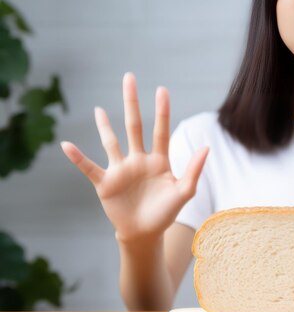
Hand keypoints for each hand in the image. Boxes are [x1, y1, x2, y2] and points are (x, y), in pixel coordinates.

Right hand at [60, 72, 208, 241]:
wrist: (145, 233)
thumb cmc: (166, 213)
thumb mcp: (183, 192)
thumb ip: (193, 170)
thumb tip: (207, 147)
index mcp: (159, 161)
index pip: (161, 130)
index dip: (162, 111)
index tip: (162, 89)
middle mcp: (138, 160)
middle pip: (134, 126)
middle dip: (132, 103)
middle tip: (129, 78)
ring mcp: (121, 170)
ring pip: (111, 142)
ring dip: (104, 126)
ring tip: (99, 110)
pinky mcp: (106, 183)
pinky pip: (89, 167)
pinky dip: (78, 158)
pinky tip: (67, 145)